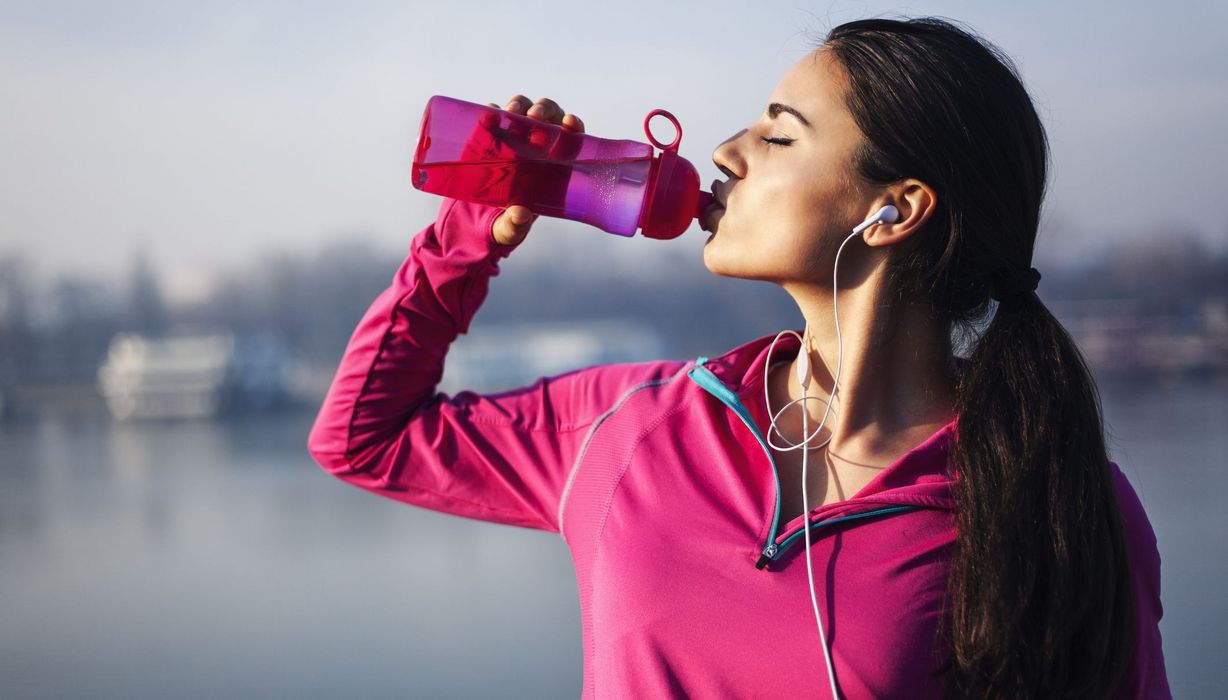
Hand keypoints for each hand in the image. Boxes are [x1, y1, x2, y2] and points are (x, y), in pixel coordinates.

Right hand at [485, 95, 584, 245]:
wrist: (475, 215)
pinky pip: (492, 114)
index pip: (571, 136)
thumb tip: (519, 215)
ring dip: (519, 105)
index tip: (570, 122)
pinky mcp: (489, 134)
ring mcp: (512, 135)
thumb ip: (515, 226)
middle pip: (548, 114)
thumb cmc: (505, 219)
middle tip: (534, 118)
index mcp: (554, 162)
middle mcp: (536, 142)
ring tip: (511, 113)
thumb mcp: (509, 228)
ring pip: (523, 108)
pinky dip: (491, 111)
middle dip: (544, 110)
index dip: (573, 125)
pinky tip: (488, 114)